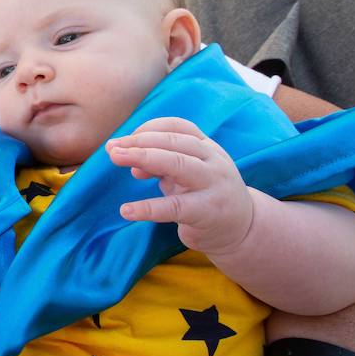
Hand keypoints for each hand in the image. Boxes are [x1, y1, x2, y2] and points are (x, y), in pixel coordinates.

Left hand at [106, 117, 253, 254]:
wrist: (242, 229)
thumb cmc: (205, 196)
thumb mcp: (184, 176)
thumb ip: (161, 166)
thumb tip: (132, 164)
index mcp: (207, 147)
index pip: (179, 126)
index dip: (150, 128)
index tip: (126, 137)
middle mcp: (213, 161)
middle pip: (174, 142)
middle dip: (139, 142)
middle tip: (112, 148)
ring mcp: (213, 185)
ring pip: (178, 164)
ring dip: (143, 158)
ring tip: (116, 159)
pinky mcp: (208, 212)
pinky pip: (174, 207)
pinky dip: (147, 208)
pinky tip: (126, 210)